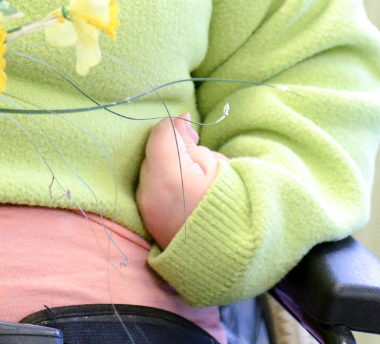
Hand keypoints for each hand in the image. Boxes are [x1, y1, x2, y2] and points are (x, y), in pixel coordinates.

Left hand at [136, 113, 227, 247]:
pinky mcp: (147, 221)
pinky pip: (149, 190)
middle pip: (153, 153)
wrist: (232, 258)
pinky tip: (183, 193)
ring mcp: (146, 210)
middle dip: (171, 150)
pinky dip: (162, 185)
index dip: (177, 128)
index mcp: (169, 177)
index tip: (192, 131)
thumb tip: (178, 121)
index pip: (161, 134)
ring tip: (193, 181)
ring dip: (166, 167)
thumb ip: (192, 143)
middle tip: (197, 161)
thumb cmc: (233, 209)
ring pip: (150, 171)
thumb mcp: (219, 167)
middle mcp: (149, 193)